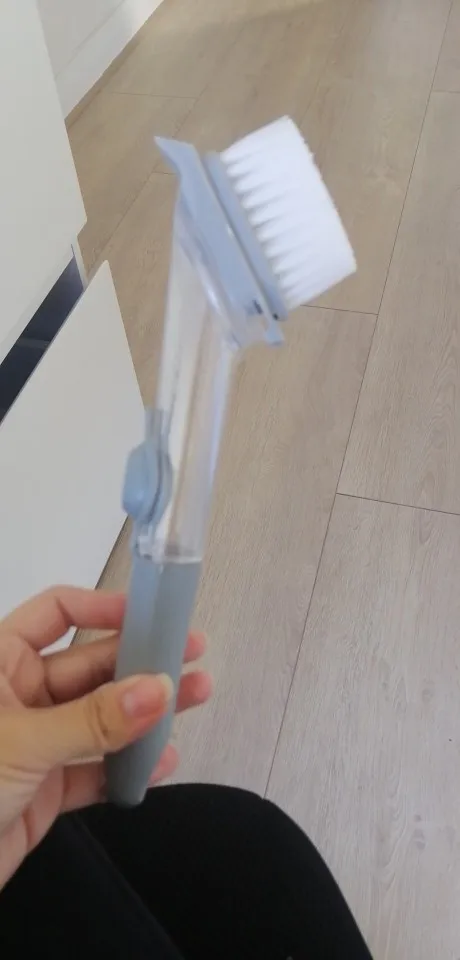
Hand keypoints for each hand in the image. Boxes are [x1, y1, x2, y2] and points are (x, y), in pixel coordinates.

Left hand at [0, 587, 210, 888]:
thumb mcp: (22, 742)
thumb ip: (93, 719)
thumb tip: (158, 688)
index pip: (56, 613)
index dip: (102, 608)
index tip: (150, 615)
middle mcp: (18, 695)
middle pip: (89, 665)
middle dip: (139, 662)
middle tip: (189, 657)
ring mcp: (34, 742)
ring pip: (98, 718)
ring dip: (144, 712)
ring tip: (195, 696)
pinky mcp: (42, 790)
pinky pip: (93, 770)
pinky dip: (126, 768)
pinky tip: (160, 763)